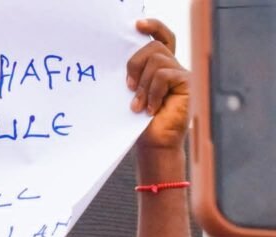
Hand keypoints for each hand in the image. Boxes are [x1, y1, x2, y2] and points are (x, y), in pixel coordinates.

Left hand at [128, 19, 189, 149]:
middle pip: (154, 46)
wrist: (154, 143)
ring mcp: (181, 73)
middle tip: (128, 87)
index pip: (161, 37)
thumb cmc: (139, 122)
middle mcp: (172, 66)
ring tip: (138, 105)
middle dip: (135, 64)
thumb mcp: (132, 93)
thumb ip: (132, 74)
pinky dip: (152, 92)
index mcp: (159, 66)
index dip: (152, 26)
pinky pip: (164, 75)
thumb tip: (118, 57)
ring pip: (157, 61)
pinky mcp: (186, 83)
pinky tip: (150, 108)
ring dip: (143, 84)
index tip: (136, 25)